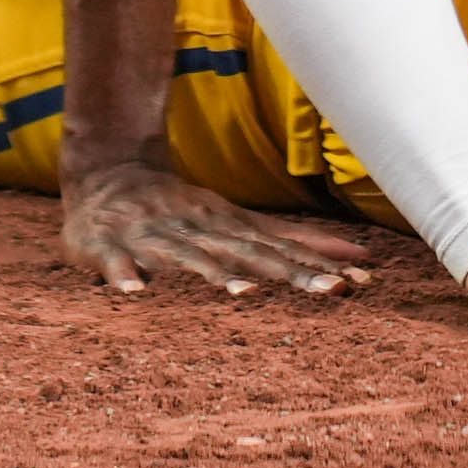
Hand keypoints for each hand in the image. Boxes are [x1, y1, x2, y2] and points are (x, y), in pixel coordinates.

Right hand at [59, 152, 375, 297]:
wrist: (109, 173)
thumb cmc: (184, 209)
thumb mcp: (240, 219)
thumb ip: (293, 239)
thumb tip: (358, 255)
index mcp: (229, 226)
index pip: (280, 250)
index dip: (317, 267)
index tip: (356, 283)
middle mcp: (199, 229)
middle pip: (248, 253)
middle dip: (287, 272)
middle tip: (328, 291)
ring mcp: (154, 236)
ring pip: (188, 256)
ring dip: (214, 274)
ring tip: (243, 294)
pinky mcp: (109, 245)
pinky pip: (116, 261)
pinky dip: (125, 275)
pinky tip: (135, 292)